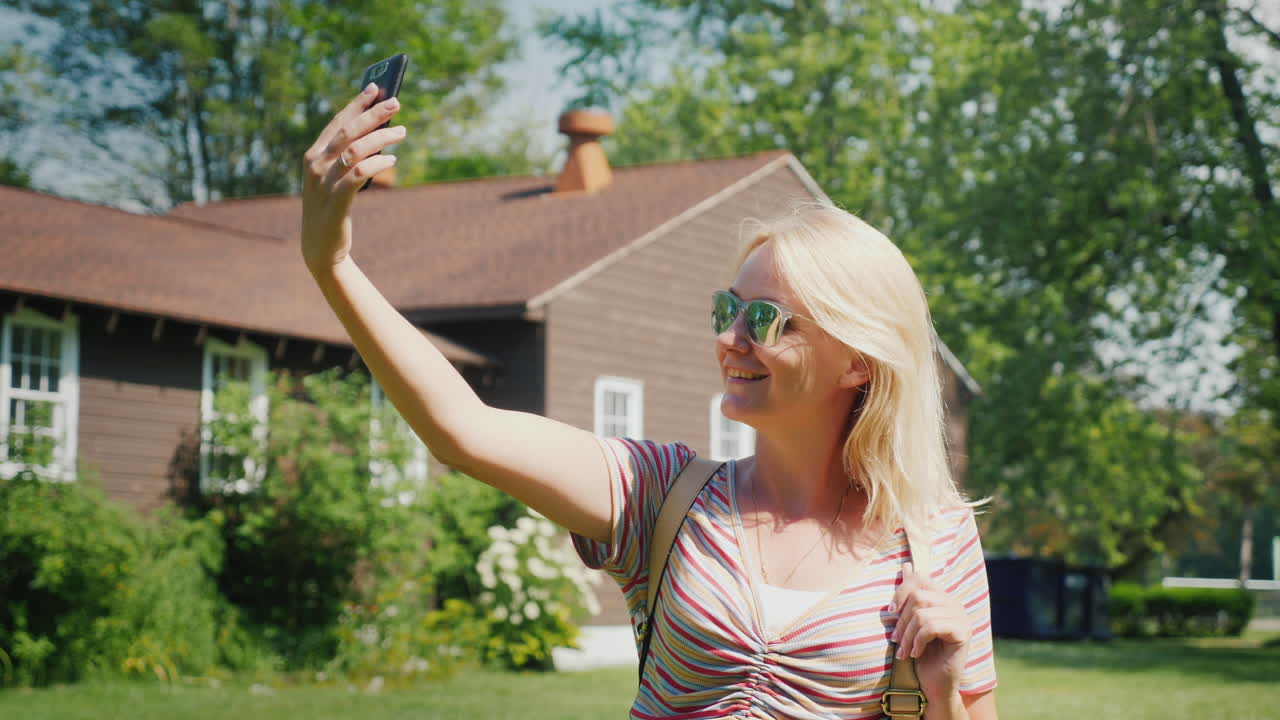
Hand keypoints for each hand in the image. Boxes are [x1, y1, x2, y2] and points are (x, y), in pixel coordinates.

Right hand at [300, 83, 405, 272]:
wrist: (320, 246)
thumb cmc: (333, 207)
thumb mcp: (337, 178)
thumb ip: (350, 156)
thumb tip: (381, 132)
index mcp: (313, 155)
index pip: (337, 122)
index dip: (357, 104)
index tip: (375, 87)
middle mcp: (316, 164)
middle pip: (348, 131)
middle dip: (373, 114)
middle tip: (396, 102)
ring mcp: (324, 182)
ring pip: (355, 149)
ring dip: (382, 137)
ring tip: (402, 133)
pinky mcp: (336, 200)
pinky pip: (359, 174)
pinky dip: (377, 163)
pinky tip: (392, 160)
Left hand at [889, 561, 971, 700]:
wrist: (934, 684)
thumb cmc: (921, 653)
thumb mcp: (911, 622)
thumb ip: (910, 596)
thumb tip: (906, 566)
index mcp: (943, 597)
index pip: (920, 578)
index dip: (901, 591)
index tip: (890, 612)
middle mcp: (955, 603)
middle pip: (918, 596)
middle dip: (902, 620)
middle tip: (896, 640)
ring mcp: (962, 617)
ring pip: (922, 614)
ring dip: (908, 635)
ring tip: (905, 651)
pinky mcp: (963, 633)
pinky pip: (931, 627)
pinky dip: (918, 641)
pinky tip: (916, 654)